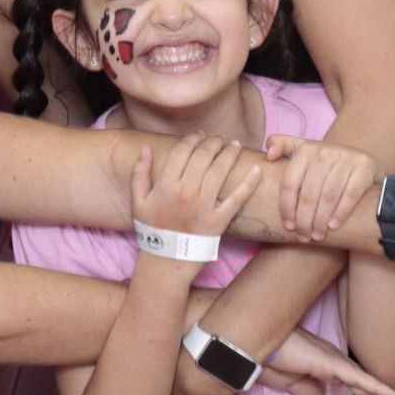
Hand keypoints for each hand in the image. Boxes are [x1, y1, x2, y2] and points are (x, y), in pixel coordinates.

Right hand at [133, 134, 264, 243]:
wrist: (167, 259)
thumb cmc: (152, 229)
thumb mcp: (137, 201)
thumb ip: (139, 173)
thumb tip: (145, 148)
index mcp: (166, 185)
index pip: (183, 151)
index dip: (192, 139)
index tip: (199, 135)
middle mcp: (186, 192)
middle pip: (203, 157)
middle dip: (213, 142)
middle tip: (218, 139)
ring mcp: (204, 206)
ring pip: (220, 171)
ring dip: (230, 153)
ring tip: (235, 145)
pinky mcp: (219, 220)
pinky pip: (237, 198)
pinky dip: (249, 183)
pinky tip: (257, 169)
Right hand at [260, 327, 394, 394]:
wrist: (251, 343)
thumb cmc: (266, 356)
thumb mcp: (288, 381)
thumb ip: (305, 389)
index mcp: (329, 369)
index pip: (363, 387)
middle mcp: (338, 365)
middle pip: (375, 387)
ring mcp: (336, 364)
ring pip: (374, 386)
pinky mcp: (330, 364)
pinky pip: (360, 381)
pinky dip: (380, 390)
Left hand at [266, 134, 379, 238]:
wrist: (363, 161)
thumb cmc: (326, 163)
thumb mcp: (304, 150)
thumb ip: (282, 146)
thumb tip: (269, 155)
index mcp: (306, 150)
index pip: (290, 182)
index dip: (286, 207)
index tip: (288, 226)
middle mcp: (325, 152)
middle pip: (308, 193)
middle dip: (304, 219)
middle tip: (303, 236)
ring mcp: (346, 158)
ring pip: (328, 196)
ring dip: (320, 220)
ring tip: (317, 236)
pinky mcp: (365, 167)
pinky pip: (350, 194)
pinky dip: (341, 212)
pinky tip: (333, 226)